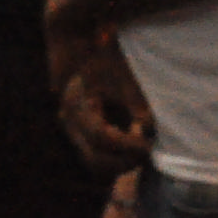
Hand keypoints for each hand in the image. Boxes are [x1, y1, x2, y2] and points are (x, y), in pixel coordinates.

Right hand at [56, 36, 154, 176]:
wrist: (80, 53)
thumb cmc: (107, 66)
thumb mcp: (126, 84)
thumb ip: (138, 112)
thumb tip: (146, 137)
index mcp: (79, 105)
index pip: (101, 137)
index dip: (127, 146)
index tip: (148, 144)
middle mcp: (69, 122)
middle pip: (95, 159)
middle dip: (125, 161)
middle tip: (146, 150)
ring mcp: (69, 131)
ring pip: (93, 164)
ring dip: (119, 163)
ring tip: (139, 149)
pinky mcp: (75, 136)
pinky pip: (94, 157)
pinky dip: (112, 157)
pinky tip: (128, 145)